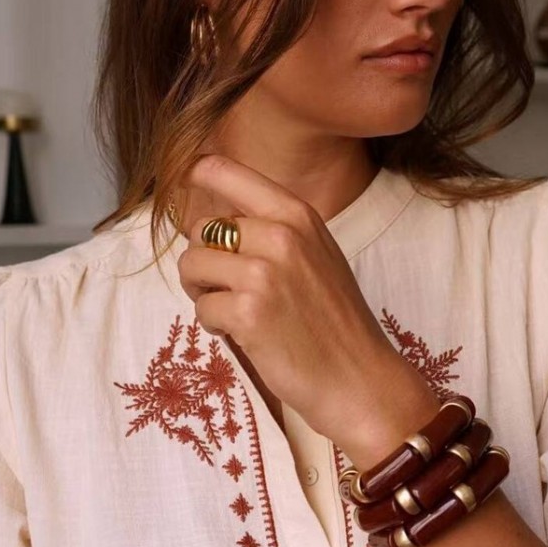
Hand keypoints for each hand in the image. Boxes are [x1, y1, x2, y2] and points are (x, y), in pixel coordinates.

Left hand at [174, 153, 435, 453]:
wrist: (359, 377)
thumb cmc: (335, 321)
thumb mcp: (316, 253)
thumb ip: (273, 228)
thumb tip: (216, 216)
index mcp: (295, 213)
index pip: (222, 169)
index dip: (194, 179)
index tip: (188, 196)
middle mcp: (279, 235)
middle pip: (200, 230)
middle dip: (205, 262)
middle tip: (228, 289)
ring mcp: (264, 273)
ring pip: (192, 266)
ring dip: (203, 293)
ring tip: (234, 312)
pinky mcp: (249, 313)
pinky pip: (202, 307)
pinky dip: (214, 325)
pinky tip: (243, 334)